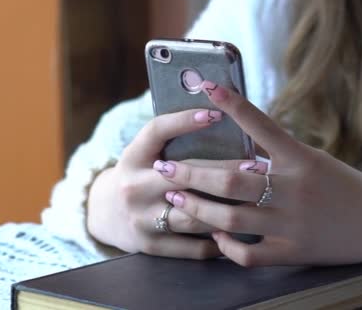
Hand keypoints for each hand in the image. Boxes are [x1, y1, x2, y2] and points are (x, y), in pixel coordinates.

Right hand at [87, 108, 263, 258]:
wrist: (103, 213)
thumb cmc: (139, 175)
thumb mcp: (144, 153)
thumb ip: (172, 140)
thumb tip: (219, 117)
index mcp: (133, 157)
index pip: (157, 131)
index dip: (184, 121)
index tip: (216, 114)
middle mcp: (134, 187)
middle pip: (184, 177)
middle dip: (225, 171)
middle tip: (257, 166)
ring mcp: (142, 219)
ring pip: (193, 215)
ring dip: (228, 208)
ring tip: (256, 200)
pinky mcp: (152, 245)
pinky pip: (193, 246)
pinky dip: (218, 239)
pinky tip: (241, 230)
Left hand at [156, 81, 361, 265]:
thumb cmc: (345, 186)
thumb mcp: (315, 160)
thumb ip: (279, 154)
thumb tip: (238, 144)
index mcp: (301, 159)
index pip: (260, 125)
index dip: (232, 104)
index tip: (205, 86)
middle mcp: (294, 190)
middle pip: (229, 179)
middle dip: (190, 172)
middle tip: (165, 168)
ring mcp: (291, 224)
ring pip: (230, 217)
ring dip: (198, 207)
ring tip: (176, 197)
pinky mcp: (292, 252)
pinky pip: (248, 253)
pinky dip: (226, 245)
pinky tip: (214, 235)